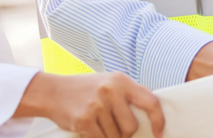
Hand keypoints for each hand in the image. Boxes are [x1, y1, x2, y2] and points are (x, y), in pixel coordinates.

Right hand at [16, 72, 162, 137]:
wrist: (52, 91)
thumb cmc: (84, 89)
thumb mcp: (109, 83)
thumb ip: (128, 96)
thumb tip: (149, 117)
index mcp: (121, 81)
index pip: (150, 101)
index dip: (158, 120)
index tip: (159, 132)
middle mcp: (111, 91)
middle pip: (131, 127)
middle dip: (125, 134)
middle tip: (114, 129)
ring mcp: (97, 105)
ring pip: (115, 136)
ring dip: (108, 137)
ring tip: (97, 125)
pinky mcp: (84, 119)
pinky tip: (89, 131)